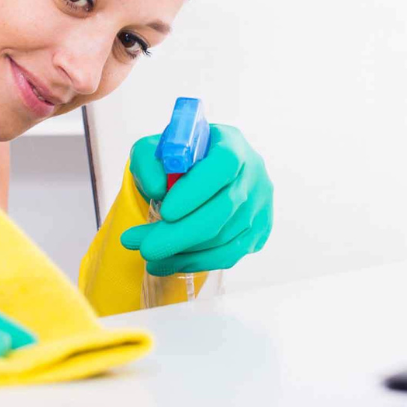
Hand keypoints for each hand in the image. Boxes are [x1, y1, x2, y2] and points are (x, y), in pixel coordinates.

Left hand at [119, 124, 272, 275]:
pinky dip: (196, 262)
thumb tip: (158, 189)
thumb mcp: (151, 151)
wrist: (193, 175)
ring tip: (149, 255)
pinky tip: (168, 263)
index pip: (222, 165)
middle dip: (182, 233)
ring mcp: (259, 204)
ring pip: (225, 236)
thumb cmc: (172, 161)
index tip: (165, 212)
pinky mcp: (258, 231)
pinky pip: (229, 254)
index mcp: (231, 143)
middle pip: (224, 208)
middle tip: (147, 248)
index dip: (196, 191)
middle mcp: (253, 173)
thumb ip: (148, 163)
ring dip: (184, 251)